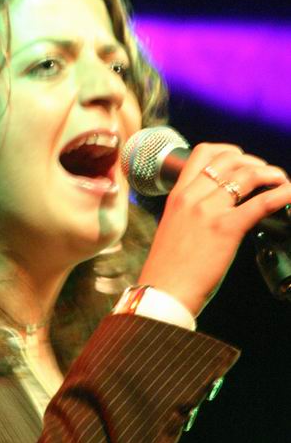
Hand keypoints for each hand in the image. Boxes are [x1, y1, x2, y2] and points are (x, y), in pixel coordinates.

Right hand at [137, 143, 290, 315]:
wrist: (163, 290)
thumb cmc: (167, 267)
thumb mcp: (173, 227)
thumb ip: (191, 212)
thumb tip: (216, 209)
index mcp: (178, 195)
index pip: (203, 153)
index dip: (228, 151)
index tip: (242, 161)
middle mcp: (192, 197)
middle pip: (229, 160)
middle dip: (254, 162)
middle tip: (266, 174)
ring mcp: (208, 211)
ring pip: (246, 175)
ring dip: (270, 173)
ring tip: (281, 180)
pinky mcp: (226, 228)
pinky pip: (260, 203)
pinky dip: (281, 194)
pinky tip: (289, 193)